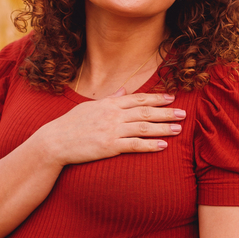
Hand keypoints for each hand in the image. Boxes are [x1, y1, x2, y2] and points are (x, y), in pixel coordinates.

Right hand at [36, 90, 184, 165]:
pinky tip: (163, 146)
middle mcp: (113, 115)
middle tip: (183, 113)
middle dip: (166, 112)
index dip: (156, 98)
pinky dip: (150, 145)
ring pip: (144, 127)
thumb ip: (109, 99)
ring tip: (178, 129)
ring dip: (163, 128)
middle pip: (145, 111)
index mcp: (109, 104)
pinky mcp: (110, 146)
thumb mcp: (89, 107)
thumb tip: (123, 91)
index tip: (171, 98)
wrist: (55, 142)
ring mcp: (112, 130)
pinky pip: (134, 145)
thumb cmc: (70, 125)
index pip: (138, 99)